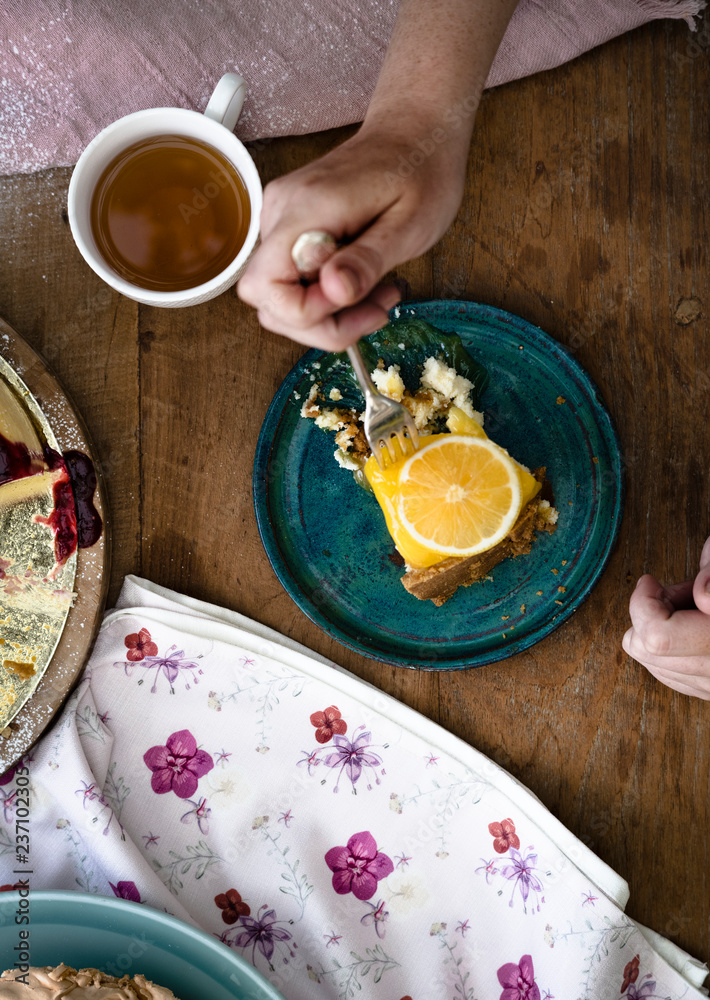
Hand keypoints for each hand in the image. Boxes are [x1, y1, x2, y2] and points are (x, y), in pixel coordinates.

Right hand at [237, 124, 467, 349]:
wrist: (415, 133)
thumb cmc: (420, 172)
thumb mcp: (410, 224)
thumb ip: (368, 260)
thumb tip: (333, 291)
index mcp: (307, 210)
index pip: (266, 288)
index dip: (308, 314)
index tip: (355, 302)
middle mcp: (281, 214)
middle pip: (269, 303)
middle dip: (323, 324)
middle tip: (377, 310)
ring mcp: (282, 221)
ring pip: (283, 299)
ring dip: (331, 314)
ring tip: (379, 294)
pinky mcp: (291, 228)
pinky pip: (296, 282)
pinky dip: (330, 296)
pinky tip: (366, 279)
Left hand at [623, 537, 709, 698]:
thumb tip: (703, 592)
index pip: (659, 636)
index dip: (644, 603)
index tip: (651, 582)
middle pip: (648, 651)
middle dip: (652, 612)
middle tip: (680, 591)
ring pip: (654, 665)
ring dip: (661, 630)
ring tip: (695, 608)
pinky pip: (671, 674)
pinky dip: (671, 647)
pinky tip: (696, 625)